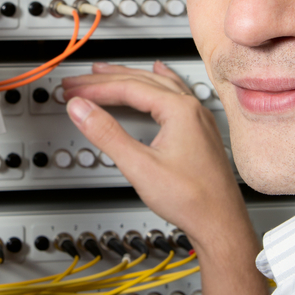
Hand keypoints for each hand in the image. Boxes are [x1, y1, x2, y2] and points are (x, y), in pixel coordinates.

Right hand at [62, 61, 243, 243]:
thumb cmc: (191, 200)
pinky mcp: (200, 131)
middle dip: (106, 80)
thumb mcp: (139, 166)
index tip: (74, 91)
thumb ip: (107, 134)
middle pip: (142, 81)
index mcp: (180, 110)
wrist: (220, 224)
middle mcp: (192, 108)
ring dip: (129, 77)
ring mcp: (199, 118)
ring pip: (158, 84)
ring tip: (106, 71)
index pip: (129, 88)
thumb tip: (81, 108)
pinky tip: (159, 73)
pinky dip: (159, 81)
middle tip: (78, 81)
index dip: (96, 88)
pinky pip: (175, 93)